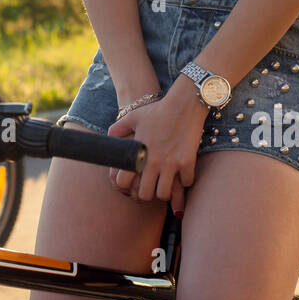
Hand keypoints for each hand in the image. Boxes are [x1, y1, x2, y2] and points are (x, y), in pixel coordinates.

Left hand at [107, 79, 206, 213]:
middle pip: (144, 195)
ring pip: (164, 194)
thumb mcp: (132, 117)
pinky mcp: (188, 162)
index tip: (130, 184)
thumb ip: (117, 130)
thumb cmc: (157, 110)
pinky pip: (186, 183)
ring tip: (165, 185)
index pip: (123, 182)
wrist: (183, 104)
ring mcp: (171, 163)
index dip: (124, 187)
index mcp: (137, 153)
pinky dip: (184, 182)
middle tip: (149, 188)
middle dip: (145, 194)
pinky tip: (181, 174)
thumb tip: (110, 141)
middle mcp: (153, 161)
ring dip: (164, 192)